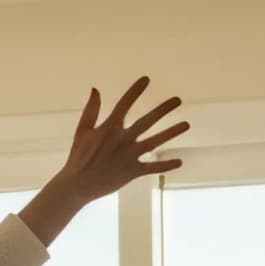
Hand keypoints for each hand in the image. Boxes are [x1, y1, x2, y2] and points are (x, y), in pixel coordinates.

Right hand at [20, 77, 188, 243]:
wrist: (77, 186)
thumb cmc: (78, 157)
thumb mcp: (82, 132)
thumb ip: (91, 111)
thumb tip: (96, 89)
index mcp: (109, 128)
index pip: (125, 104)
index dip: (135, 91)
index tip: (146, 79)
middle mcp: (122, 140)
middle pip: (147, 121)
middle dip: (163, 110)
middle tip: (177, 100)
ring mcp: (129, 156)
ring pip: (155, 142)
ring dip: (171, 132)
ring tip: (186, 124)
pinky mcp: (132, 171)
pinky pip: (152, 167)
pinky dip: (165, 165)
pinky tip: (179, 162)